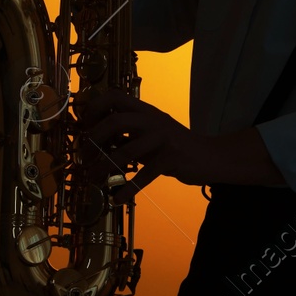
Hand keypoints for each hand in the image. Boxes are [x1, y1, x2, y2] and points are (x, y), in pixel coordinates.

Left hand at [76, 89, 285, 196]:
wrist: (210, 157)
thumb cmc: (175, 147)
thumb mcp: (151, 134)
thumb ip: (129, 134)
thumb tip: (97, 142)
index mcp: (146, 111)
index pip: (115, 96)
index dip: (95, 108)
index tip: (84, 125)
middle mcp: (153, 120)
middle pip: (116, 120)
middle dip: (94, 138)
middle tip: (85, 155)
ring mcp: (163, 138)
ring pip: (126, 150)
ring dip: (106, 167)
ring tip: (95, 179)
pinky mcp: (171, 159)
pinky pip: (145, 175)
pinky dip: (128, 189)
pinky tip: (118, 199)